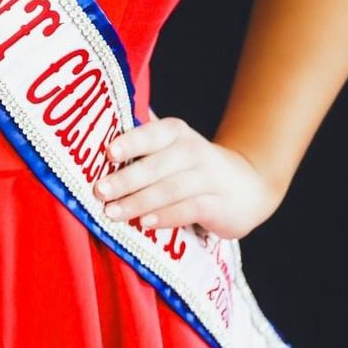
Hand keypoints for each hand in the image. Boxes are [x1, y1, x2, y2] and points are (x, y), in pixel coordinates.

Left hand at [92, 110, 278, 241]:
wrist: (249, 185)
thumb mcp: (173, 147)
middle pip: (156, 165)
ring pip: (169, 189)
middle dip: (125, 179)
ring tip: (113, 213)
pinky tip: (145, 223)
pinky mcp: (218, 204)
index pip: (152, 133)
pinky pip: (189, 209)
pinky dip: (166, 217)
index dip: (131, 142)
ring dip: (138, 202)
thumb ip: (142, 140)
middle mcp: (193, 150)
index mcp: (176, 133)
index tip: (108, 152)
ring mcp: (208, 178)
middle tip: (99, 191)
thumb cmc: (194, 166)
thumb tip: (99, 124)